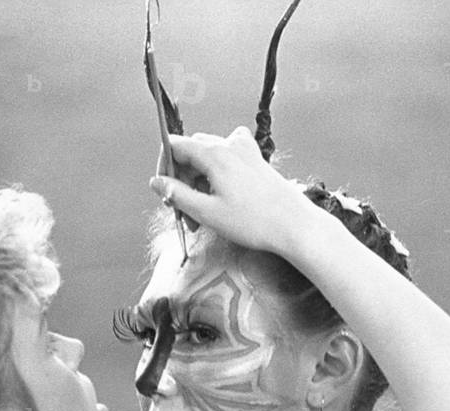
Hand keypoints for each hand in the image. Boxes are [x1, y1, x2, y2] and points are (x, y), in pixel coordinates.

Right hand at [149, 127, 322, 259]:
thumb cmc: (253, 221)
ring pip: (208, 156)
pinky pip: (227, 156)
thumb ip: (176, 195)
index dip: (163, 168)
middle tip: (183, 210)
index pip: (175, 146)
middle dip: (181, 178)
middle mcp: (229, 145)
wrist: (293, 225)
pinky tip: (222, 192)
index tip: (164, 192)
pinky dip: (217, 172)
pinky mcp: (256, 160)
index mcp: (214, 155)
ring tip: (202, 212)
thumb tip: (156, 182)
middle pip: (191, 151)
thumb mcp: (206, 212)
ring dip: (198, 180)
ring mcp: (245, 151)